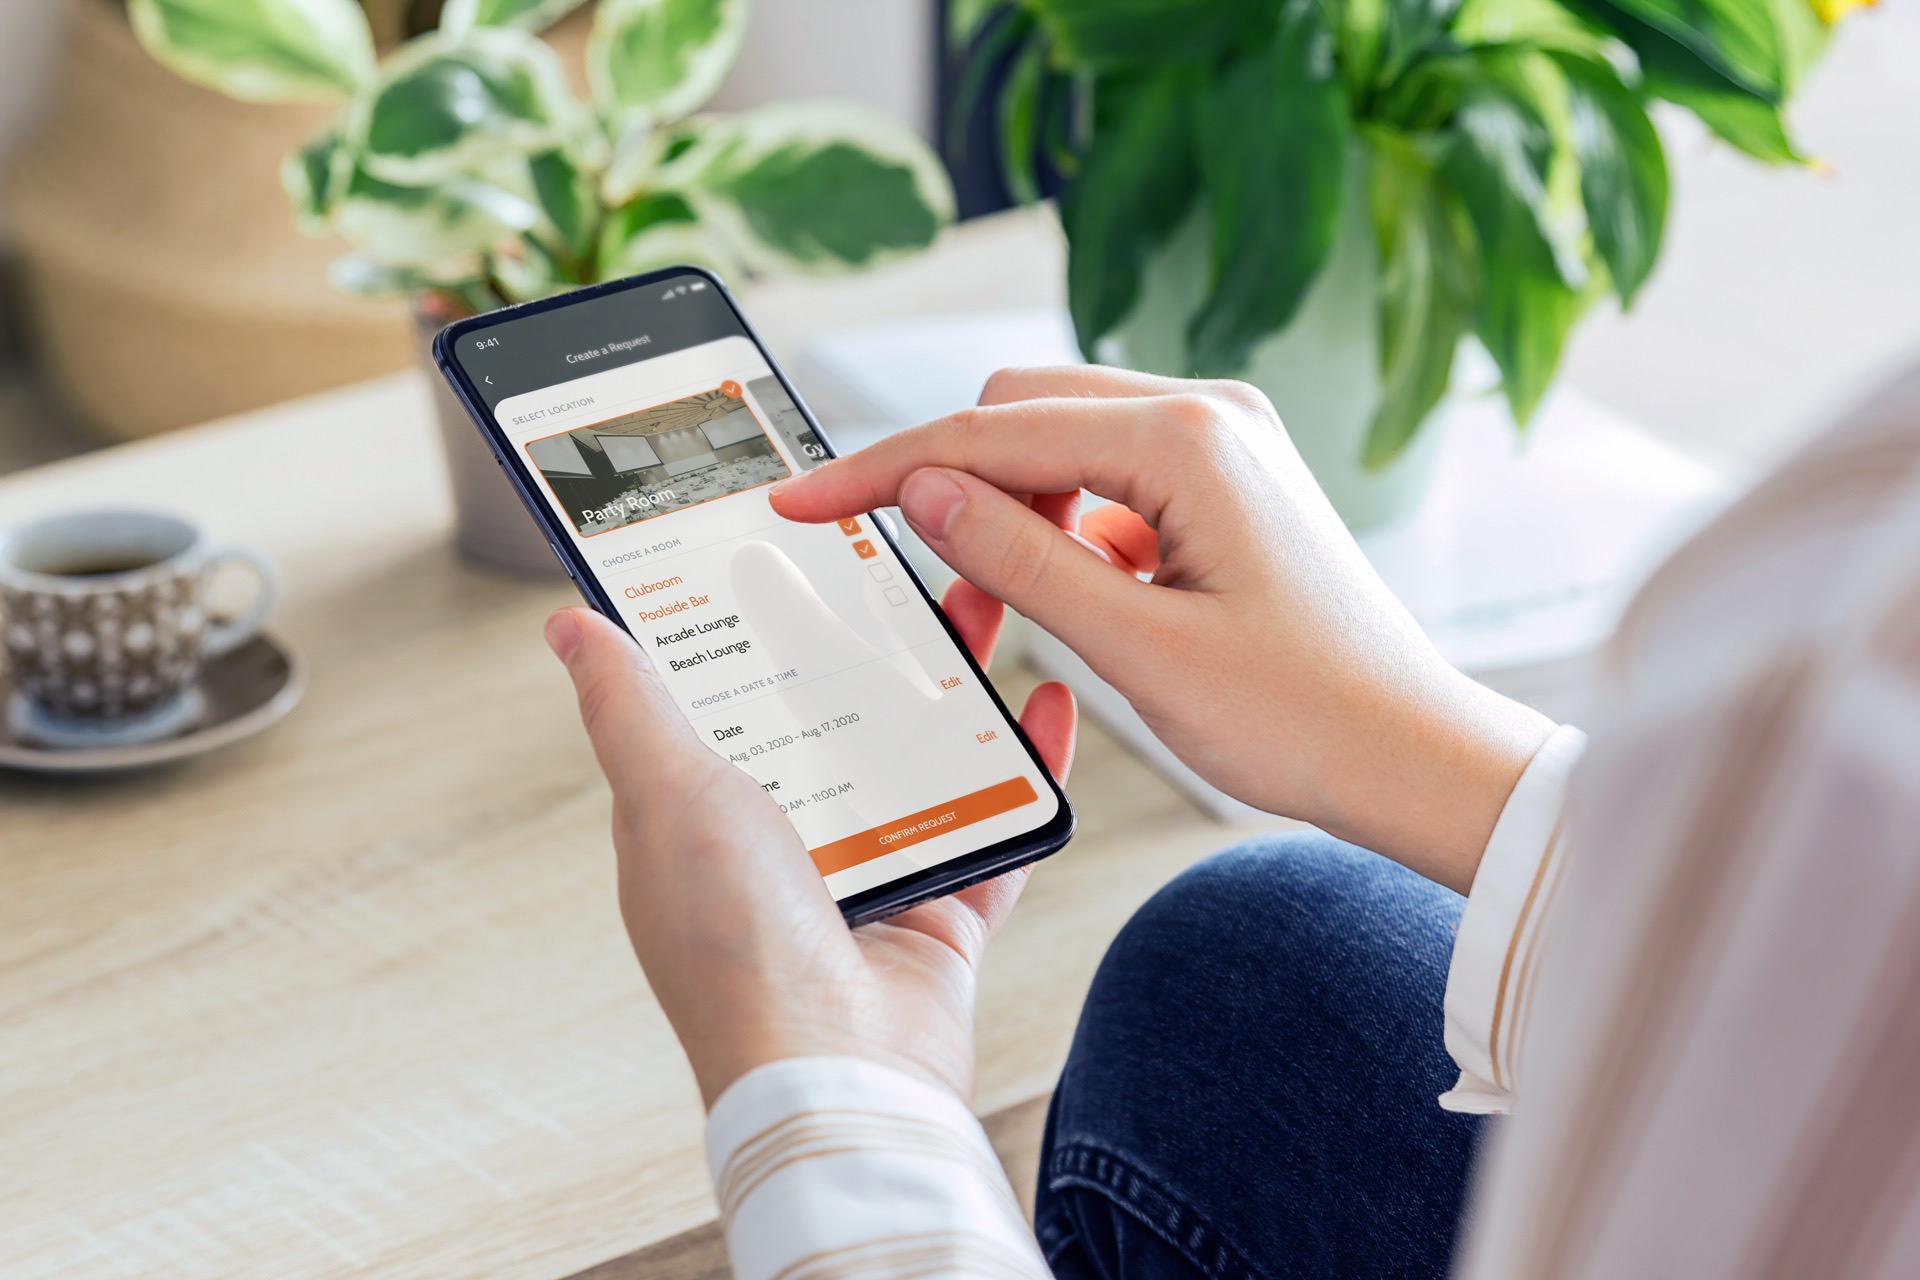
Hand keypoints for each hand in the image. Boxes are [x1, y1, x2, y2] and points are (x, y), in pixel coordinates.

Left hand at [544, 583, 1074, 1107]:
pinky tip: (1048, 708)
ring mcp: (868, 877)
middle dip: (873, 639)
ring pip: (920, 756)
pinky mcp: (942, 912)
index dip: (757, 622)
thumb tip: (569, 627)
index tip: (791, 545)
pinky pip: (996, 823)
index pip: (730, 697)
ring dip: (954, 685)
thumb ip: (629, 707)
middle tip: (908, 565)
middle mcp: (785, 846)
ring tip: (986, 603)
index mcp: (704, 818)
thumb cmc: (736, 948)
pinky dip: (1026, 768)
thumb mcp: (667, 796)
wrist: (839, 1071)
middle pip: (837, 715)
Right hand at [771, 366, 1551, 893]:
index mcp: (1190, 440)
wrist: (1409, 758)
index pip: (993, 433)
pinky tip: (1074, 601)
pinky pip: (1107, 480)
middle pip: (1021, 412)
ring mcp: (1222, 444)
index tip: (804, 500)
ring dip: (1009, 513)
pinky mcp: (1223, 483)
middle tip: (920, 588)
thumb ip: (1020, 558)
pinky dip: (1063, 530)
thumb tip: (923, 490)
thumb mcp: (1137, 649)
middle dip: (952, 486)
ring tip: (1000, 614)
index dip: (885, 470)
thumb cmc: (1301, 717)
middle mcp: (1210, 416)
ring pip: (1059, 444)